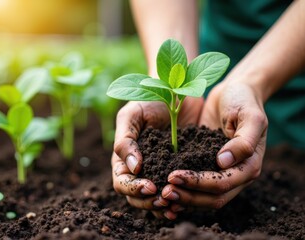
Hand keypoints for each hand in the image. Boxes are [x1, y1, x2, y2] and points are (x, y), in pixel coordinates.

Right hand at [112, 98, 202, 217]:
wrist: (175, 89)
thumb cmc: (148, 99)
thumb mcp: (131, 115)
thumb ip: (125, 140)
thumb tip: (132, 168)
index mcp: (124, 158)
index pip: (122, 182)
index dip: (134, 189)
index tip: (150, 186)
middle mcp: (139, 169)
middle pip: (136, 197)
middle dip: (149, 202)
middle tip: (165, 200)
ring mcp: (158, 171)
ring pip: (155, 200)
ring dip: (163, 207)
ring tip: (176, 206)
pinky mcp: (178, 170)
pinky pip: (175, 192)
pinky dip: (178, 200)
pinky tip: (186, 202)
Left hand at [162, 81, 267, 219]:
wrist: (234, 92)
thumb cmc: (244, 101)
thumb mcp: (250, 116)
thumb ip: (244, 141)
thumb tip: (223, 162)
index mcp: (250, 166)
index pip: (223, 184)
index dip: (198, 183)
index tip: (174, 176)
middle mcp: (237, 175)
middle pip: (213, 198)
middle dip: (188, 196)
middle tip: (164, 191)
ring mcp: (222, 173)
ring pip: (204, 197)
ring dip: (184, 198)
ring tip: (162, 193)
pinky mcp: (208, 166)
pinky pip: (197, 186)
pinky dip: (184, 190)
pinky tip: (165, 187)